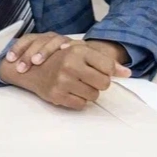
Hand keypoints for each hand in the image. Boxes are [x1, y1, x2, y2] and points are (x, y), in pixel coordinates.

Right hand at [2, 40, 130, 109]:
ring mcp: (63, 81)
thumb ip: (104, 60)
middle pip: (104, 83)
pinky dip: (78, 100)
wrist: (28, 66)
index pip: (108, 67)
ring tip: (77, 84)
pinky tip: (70, 91)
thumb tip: (128, 73)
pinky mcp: (57, 95)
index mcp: (77, 51)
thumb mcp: (80, 51)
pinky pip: (82, 104)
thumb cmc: (58, 57)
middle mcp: (70, 65)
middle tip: (88, 78)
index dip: (107, 72)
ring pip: (94, 96)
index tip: (100, 71)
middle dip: (99, 83)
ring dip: (89, 92)